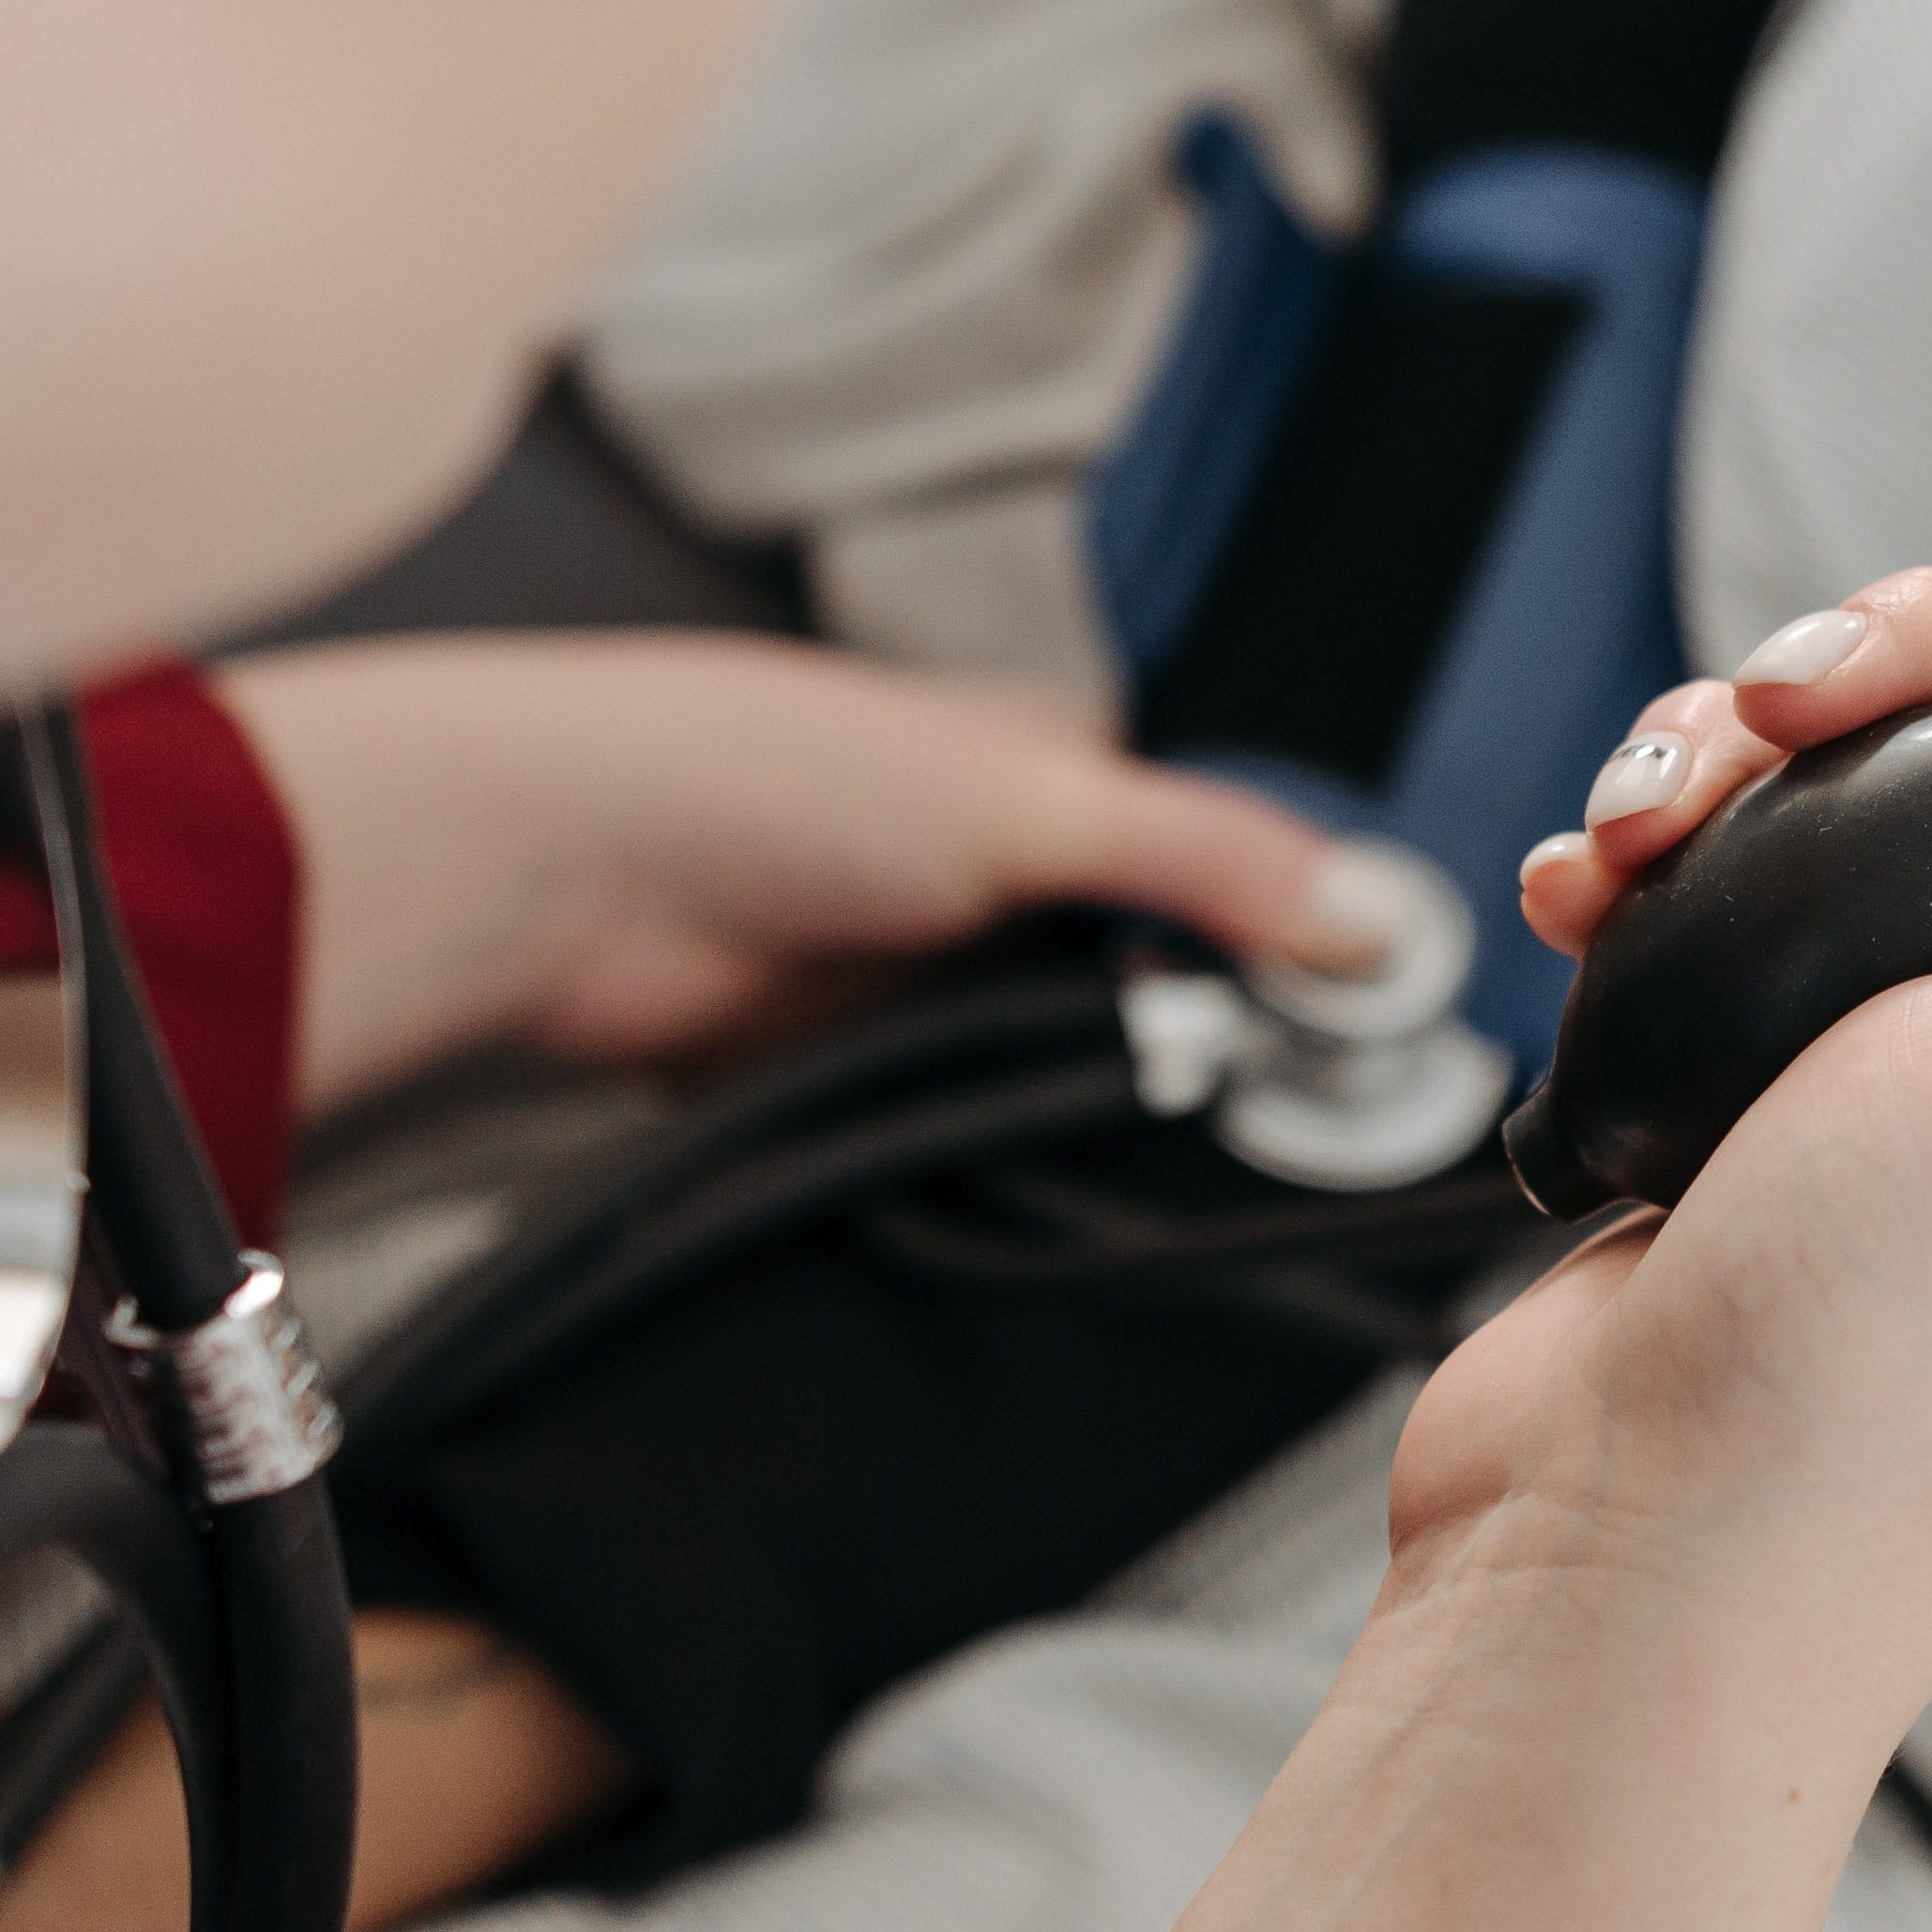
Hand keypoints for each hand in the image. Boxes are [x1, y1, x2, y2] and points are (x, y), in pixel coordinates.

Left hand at [215, 632, 1400, 1113]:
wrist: (550, 877)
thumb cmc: (756, 769)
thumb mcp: (1033, 799)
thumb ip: (1211, 857)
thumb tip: (1374, 918)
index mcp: (1057, 764)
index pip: (1232, 856)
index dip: (1307, 933)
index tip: (1382, 1020)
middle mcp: (1004, 867)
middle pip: (1171, 973)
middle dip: (1224, 1036)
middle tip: (1299, 1107)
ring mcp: (934, 974)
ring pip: (1083, 1061)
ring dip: (1123, 1100)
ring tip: (1189, 1142)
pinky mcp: (869, 1071)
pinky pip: (982, 1128)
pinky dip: (1021, 1149)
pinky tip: (1065, 1168)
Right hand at [1447, 331, 1931, 1712]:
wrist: (1629, 1554)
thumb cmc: (1898, 1362)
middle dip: (1907, 666)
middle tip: (1779, 699)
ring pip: (1891, 792)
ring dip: (1745, 764)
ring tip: (1646, 826)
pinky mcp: (1800, 1087)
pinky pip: (1758, 885)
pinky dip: (1666, 857)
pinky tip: (1593, 889)